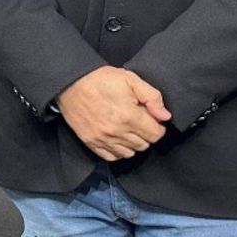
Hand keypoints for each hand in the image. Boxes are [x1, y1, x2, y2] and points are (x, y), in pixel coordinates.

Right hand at [55, 66, 172, 160]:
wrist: (71, 83)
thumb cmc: (100, 79)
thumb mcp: (130, 79)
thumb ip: (152, 97)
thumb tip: (165, 116)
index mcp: (129, 116)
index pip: (156, 134)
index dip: (158, 126)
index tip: (152, 118)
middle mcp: (116, 132)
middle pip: (144, 145)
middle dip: (146, 133)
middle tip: (139, 120)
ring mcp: (103, 139)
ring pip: (130, 153)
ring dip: (133, 142)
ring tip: (128, 128)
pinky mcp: (91, 142)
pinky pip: (112, 156)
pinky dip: (119, 150)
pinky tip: (117, 138)